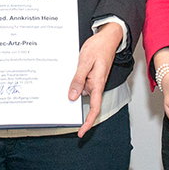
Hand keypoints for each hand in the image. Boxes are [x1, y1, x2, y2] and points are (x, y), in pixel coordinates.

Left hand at [70, 22, 121, 137]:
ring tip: (62, 86)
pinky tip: (68, 79)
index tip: (81, 132)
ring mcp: (94, 81)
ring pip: (82, 92)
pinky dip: (74, 84)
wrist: (107, 37)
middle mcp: (97, 85)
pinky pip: (81, 84)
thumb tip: (73, 96)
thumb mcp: (85, 62)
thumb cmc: (99, 47)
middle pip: (86, 102)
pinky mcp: (91, 76)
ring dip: (73, 91)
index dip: (88, 122)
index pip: (94, 108)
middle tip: (61, 109)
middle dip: (75, 107)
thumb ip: (79, 79)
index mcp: (98, 83)